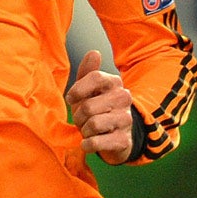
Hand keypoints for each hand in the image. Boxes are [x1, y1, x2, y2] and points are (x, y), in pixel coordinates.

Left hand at [66, 50, 137, 164]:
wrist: (116, 137)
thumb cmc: (98, 110)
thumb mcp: (90, 91)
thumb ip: (88, 72)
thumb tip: (94, 53)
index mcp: (115, 82)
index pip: (94, 78)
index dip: (77, 90)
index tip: (70, 98)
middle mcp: (124, 98)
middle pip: (88, 106)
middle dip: (79, 116)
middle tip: (82, 119)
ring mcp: (126, 120)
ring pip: (93, 124)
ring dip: (84, 131)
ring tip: (88, 130)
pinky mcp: (123, 140)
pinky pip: (96, 142)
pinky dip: (88, 144)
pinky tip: (89, 143)